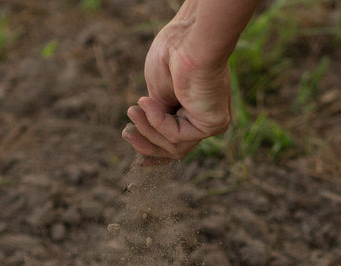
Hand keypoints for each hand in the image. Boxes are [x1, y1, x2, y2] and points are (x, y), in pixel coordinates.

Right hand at [122, 19, 232, 163]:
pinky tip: (147, 104)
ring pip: (173, 146)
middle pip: (173, 148)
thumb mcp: (156, 92)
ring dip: (148, 130)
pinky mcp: (214, 124)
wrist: (189, 41)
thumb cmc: (172, 57)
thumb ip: (155, 115)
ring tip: (134, 112)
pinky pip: (176, 136)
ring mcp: (210, 122)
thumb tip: (145, 133)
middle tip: (126, 132)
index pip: (173, 139)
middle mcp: (204, 118)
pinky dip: (157, 122)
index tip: (129, 139)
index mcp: (192, 108)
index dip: (150, 146)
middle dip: (146, 142)